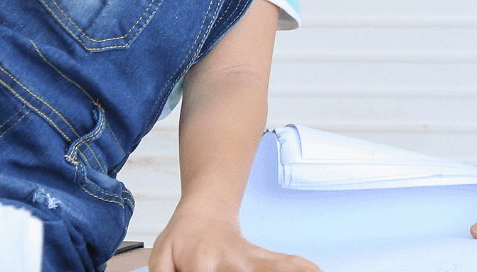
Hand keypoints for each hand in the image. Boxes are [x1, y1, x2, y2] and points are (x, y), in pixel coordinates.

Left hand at [150, 202, 319, 271]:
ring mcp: (249, 260)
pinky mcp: (262, 258)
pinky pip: (285, 262)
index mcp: (200, 266)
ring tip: (312, 271)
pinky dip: (301, 266)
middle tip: (244, 269)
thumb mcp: (161, 259)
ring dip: (289, 269)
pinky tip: (315, 269)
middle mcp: (229, 264)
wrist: (204, 210)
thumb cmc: (181, 240)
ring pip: (274, 267)